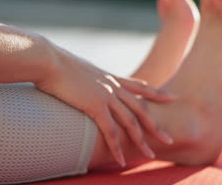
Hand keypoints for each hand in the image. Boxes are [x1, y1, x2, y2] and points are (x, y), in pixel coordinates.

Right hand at [35, 45, 174, 166]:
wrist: (49, 61)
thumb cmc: (57, 64)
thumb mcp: (78, 68)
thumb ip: (86, 78)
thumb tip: (82, 81)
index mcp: (109, 78)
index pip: (139, 86)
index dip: (157, 92)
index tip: (172, 96)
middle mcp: (112, 86)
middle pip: (141, 108)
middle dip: (156, 125)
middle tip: (169, 139)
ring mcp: (106, 96)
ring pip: (130, 122)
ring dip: (141, 140)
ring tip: (151, 155)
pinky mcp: (95, 105)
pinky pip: (110, 131)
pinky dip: (117, 147)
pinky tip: (122, 160)